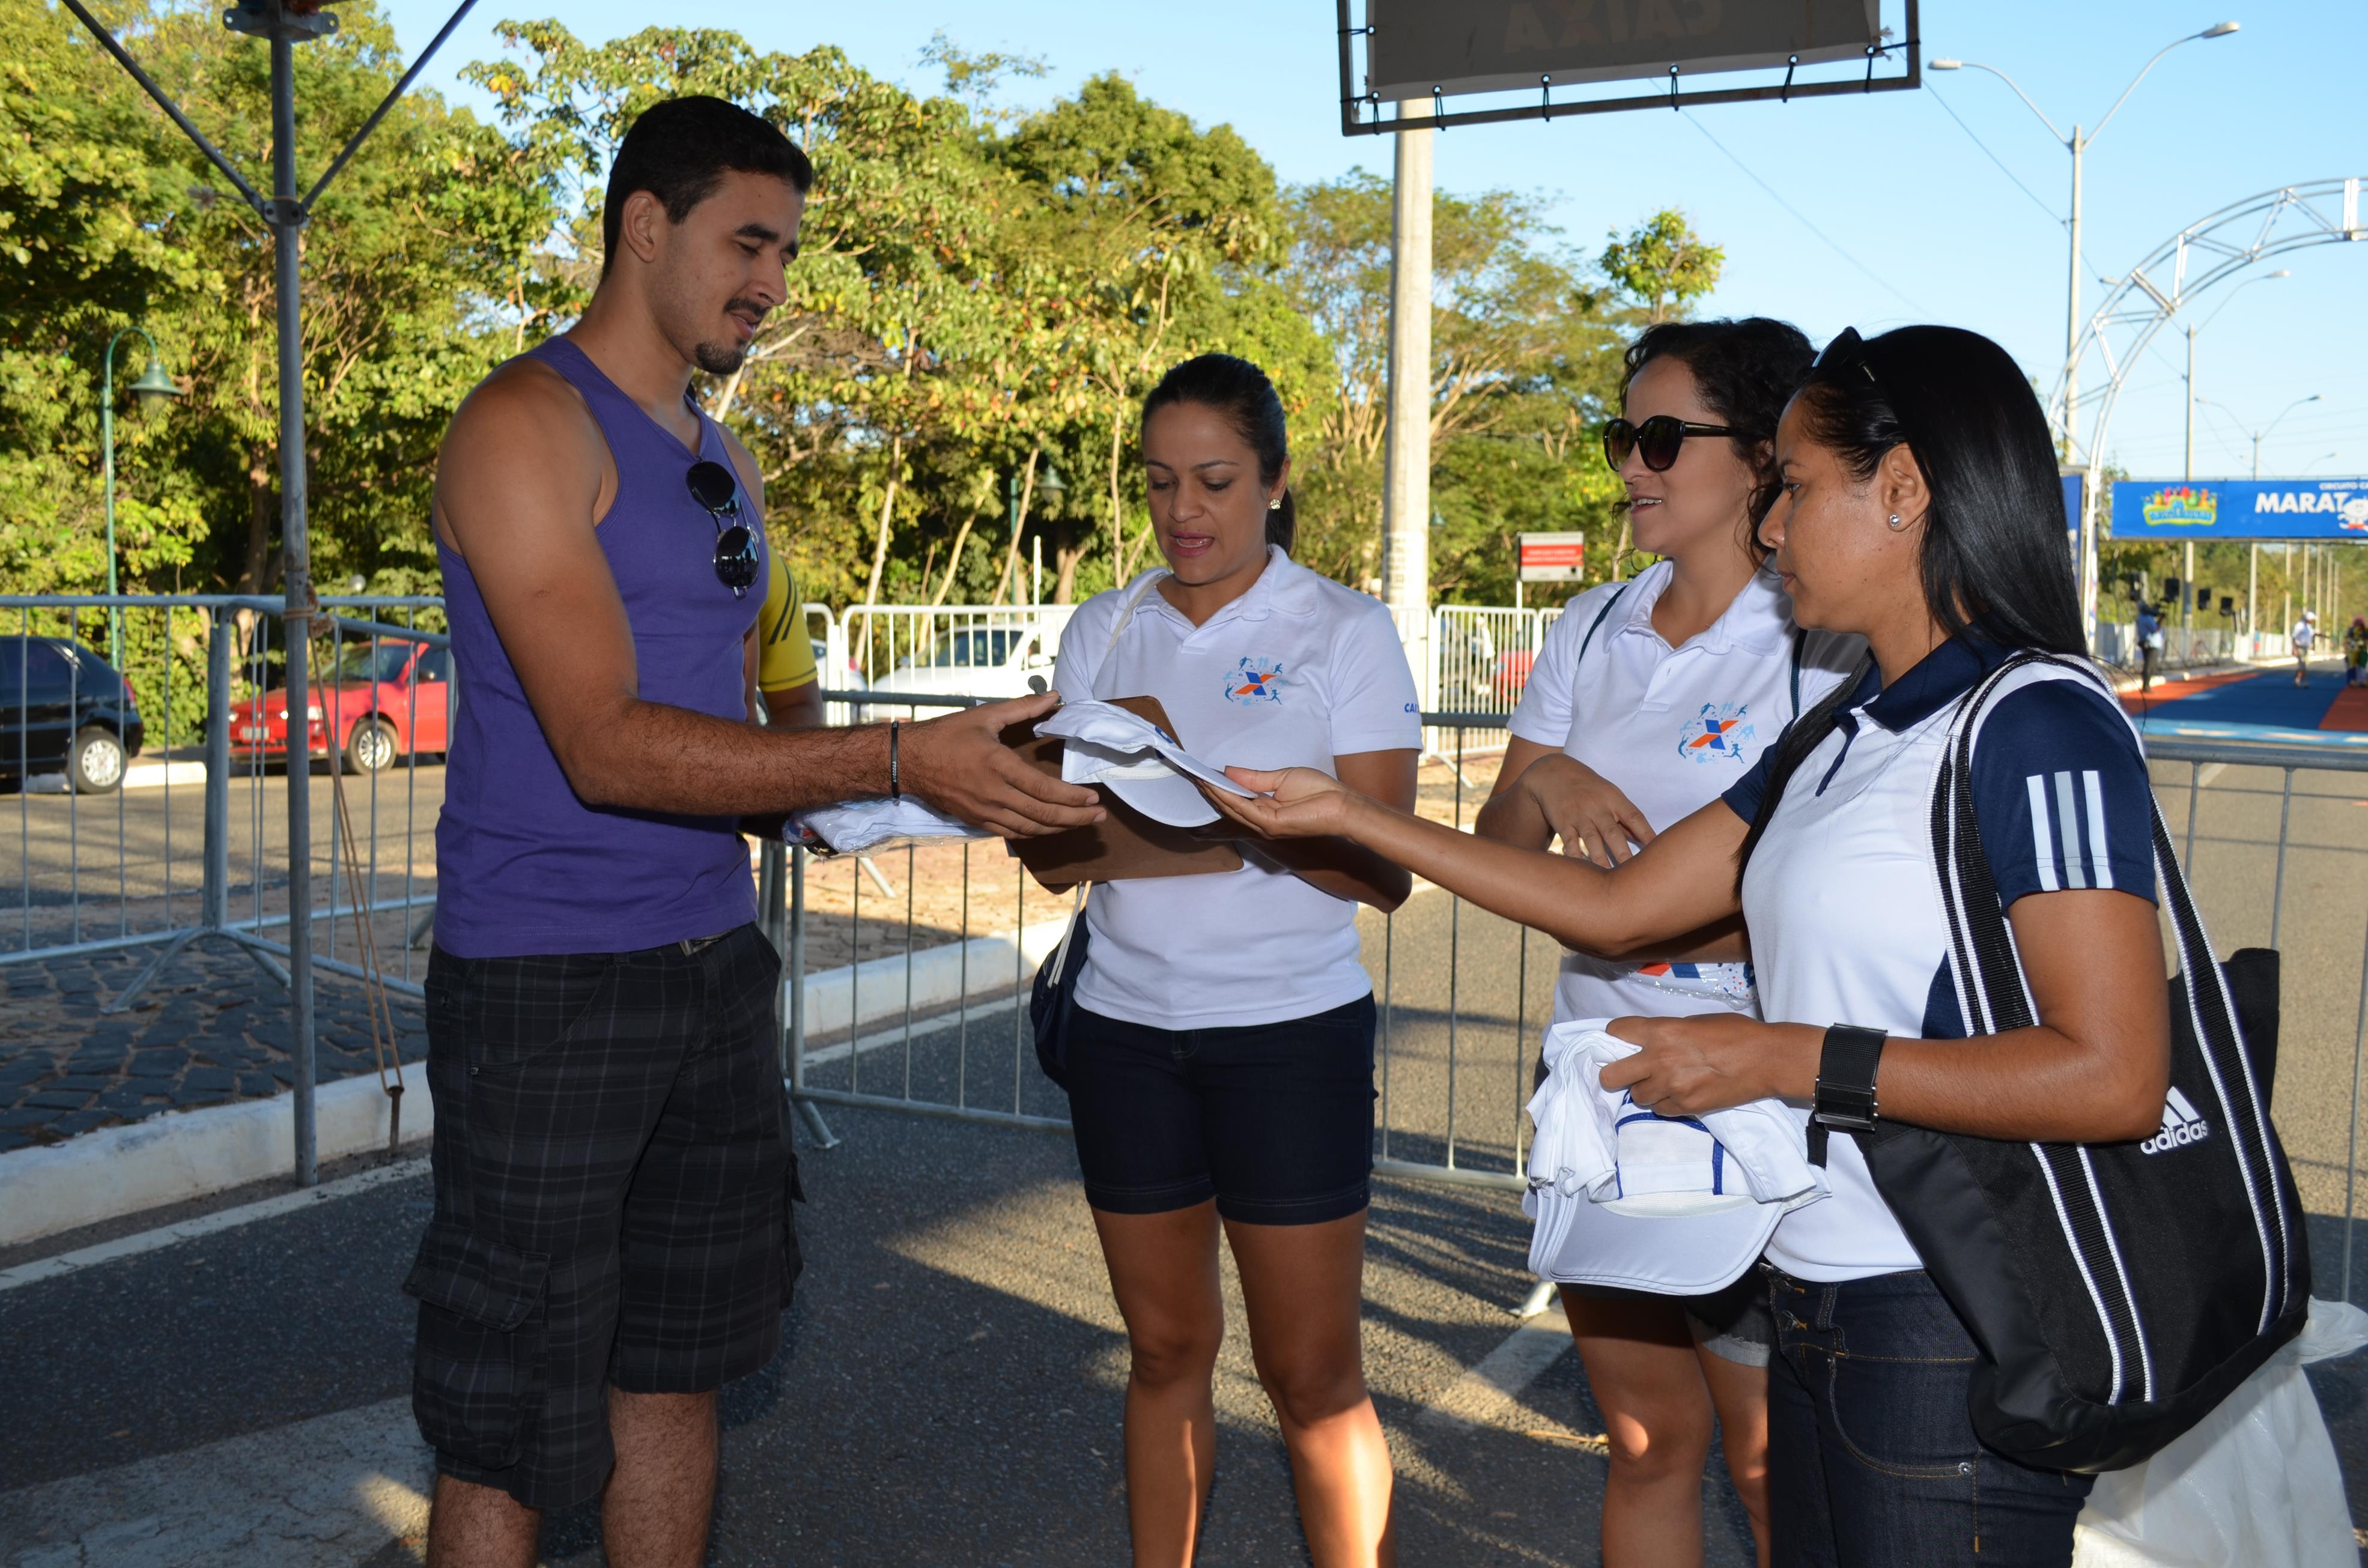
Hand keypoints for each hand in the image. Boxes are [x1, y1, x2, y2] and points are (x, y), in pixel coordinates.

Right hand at [897, 693, 1104, 838]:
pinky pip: (1011, 834)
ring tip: (1082, 824)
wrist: (907, 761)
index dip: (1072, 798)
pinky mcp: (976, 821)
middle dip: (1076, 819)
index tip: (1093, 798)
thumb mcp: (985, 715)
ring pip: (1030, 829)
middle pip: (1043, 815)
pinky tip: (1049, 828)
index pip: (1044, 790)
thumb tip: (1054, 696)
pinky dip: (1035, 833)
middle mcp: (993, 794)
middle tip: (1099, 817)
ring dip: (1059, 829)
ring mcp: (984, 811)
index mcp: (998, 766)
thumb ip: (1023, 708)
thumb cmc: (946, 734)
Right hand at [1198, 766, 1357, 839]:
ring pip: (1232, 808)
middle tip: (1193, 775)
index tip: (1203, 774)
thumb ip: (1254, 778)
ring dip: (1214, 793)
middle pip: (1229, 805)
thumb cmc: (1318, 792)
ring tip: (1199, 778)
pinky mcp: (1270, 824)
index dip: (1219, 787)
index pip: (1235, 799)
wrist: (1340, 805)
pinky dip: (1228, 797)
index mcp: (1264, 809)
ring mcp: (1264, 824)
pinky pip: (1243, 808)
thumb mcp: (1281, 778)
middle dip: (1211, 790)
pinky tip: (1216, 785)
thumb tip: (1229, 771)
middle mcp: (1261, 820)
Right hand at [1518, 754, 1654, 867]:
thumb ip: (1625, 819)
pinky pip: (1570, 843)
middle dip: (1623, 854)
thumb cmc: (1589, 788)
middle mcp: (1598, 807)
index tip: (1658, 852)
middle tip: (1633, 875)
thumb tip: (1645, 840)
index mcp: (1615, 799)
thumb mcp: (1610, 795)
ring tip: (1608, 881)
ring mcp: (1579, 815)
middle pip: (1613, 833)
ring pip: (1592, 841)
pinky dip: (1576, 857)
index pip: (1635, 817)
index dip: (1648, 834)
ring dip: (1600, 860)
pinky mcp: (1563, 823)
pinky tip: (1581, 871)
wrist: (1555, 773)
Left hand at [1597, 1014, 1815, 1115]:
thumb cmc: (1734, 1032)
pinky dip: (1666, 1104)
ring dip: (1646, 1090)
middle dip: (1615, 1074)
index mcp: (1661, 1031)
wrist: (1766, 1059)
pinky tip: (1681, 1094)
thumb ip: (1666, 1032)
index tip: (1622, 1042)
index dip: (1615, 1037)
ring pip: (1637, 1096)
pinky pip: (1660, 1109)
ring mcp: (1671, 1087)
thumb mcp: (1694, 1022)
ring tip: (1664, 1083)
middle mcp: (1659, 1060)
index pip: (1615, 1032)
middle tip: (1628, 1072)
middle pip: (1611, 1076)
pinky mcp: (1686, 1107)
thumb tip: (1647, 1042)